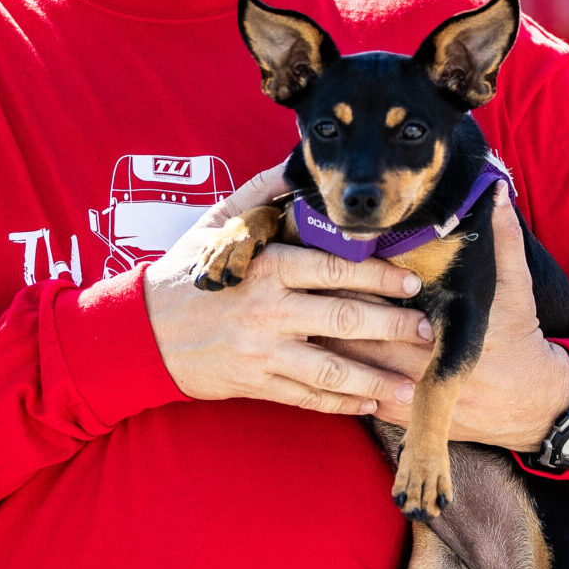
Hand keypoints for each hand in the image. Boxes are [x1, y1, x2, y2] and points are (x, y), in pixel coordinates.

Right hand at [146, 162, 433, 414]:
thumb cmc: (184, 274)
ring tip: (413, 383)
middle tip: (428, 329)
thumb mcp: (215, 226)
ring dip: (378, 377)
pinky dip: (342, 403)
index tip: (412, 280)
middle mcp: (267, 310)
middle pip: (344, 320)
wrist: (140, 332)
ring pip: (332, 369)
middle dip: (393, 326)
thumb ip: (258, 196)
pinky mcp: (255, 383)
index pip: (333, 269)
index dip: (378, 275)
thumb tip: (294, 166)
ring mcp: (262, 352)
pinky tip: (371, 402)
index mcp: (264, 267)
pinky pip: (308, 397)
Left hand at [325, 183, 568, 453]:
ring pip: (348, 368)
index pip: (384, 304)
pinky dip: (333, 374)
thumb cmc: (519, 340)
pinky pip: (355, 395)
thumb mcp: (515, 287)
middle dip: (327, 309)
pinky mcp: (400, 414)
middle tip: (298, 282)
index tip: (328, 259)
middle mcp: (420, 367)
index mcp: (443, 331)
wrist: (531, 407)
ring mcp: (407, 395)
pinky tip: (311, 352)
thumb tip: (492, 190)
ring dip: (322, 341)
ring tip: (294, 312)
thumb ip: (503, 239)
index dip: (354, 281)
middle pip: (356, 335)